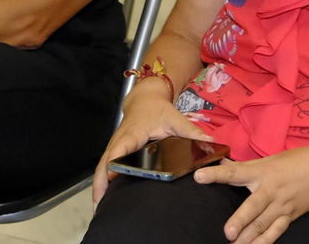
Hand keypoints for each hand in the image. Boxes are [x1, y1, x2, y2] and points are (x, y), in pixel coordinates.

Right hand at [93, 77, 216, 202]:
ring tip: (99, 210)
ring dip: (99, 188)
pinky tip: (104, 198)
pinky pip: (103, 168)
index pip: (119, 149)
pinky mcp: (113, 150)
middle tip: (101, 208)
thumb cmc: (158, 109)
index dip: (114, 163)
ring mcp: (114, 146)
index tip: (113, 177)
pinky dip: (101, 182)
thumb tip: (209, 143)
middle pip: (103, 164)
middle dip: (101, 186)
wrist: (145, 98)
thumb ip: (191, 132)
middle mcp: (119, 141)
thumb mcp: (176, 119)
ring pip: (100, 169)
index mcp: (132, 134)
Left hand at [193, 142, 308, 243]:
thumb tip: (222, 163)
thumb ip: (247, 165)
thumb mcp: (273, 158)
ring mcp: (283, 205)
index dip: (217, 174)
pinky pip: (277, 231)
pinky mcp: (291, 216)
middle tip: (228, 232)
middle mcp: (272, 189)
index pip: (235, 172)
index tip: (199, 176)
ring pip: (264, 223)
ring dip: (249, 236)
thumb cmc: (301, 160)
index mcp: (264, 170)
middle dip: (241, 220)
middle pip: (254, 206)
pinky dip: (266, 240)